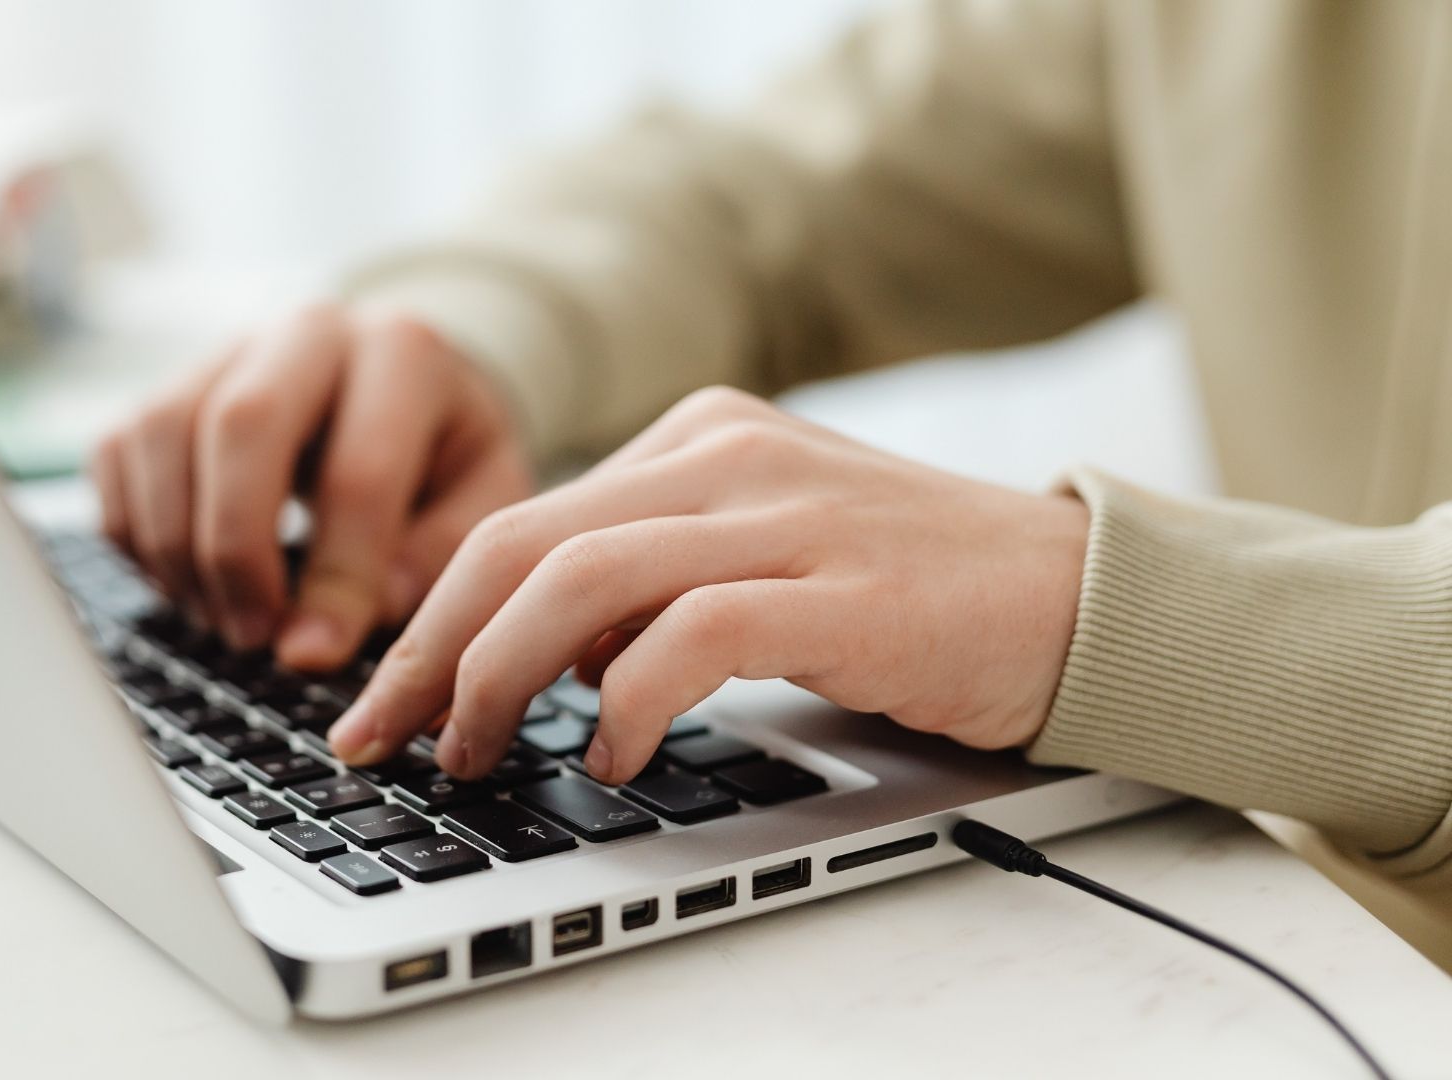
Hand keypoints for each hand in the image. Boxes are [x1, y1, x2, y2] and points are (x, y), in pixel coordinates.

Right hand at [92, 305, 532, 667]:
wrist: (400, 389)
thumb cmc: (444, 458)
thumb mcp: (481, 502)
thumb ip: (433, 558)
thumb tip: (344, 619)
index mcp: (406, 353)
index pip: (358, 471)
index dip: (335, 577)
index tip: (315, 655)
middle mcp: (309, 331)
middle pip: (240, 424)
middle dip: (236, 549)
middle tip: (252, 636)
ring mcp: (227, 349)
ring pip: (162, 433)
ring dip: (177, 546)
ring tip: (222, 619)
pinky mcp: (167, 382)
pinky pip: (117, 453)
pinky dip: (136, 533)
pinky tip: (187, 583)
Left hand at [328, 386, 1089, 782]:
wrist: (1078, 592)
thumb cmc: (908, 590)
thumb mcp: (756, 554)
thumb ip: (649, 583)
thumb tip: (532, 655)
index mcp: (696, 438)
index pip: (521, 522)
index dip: (432, 618)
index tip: (386, 700)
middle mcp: (726, 455)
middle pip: (521, 544)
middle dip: (431, 651)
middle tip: (387, 735)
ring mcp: (786, 513)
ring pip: (581, 581)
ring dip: (500, 678)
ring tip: (478, 751)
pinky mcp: (842, 588)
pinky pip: (691, 636)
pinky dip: (625, 701)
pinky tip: (609, 754)